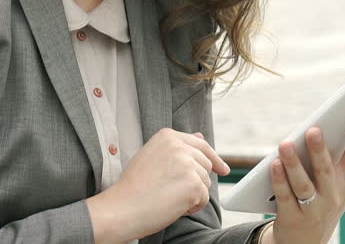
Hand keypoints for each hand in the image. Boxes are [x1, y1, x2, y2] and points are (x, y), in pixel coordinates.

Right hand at [86, 128, 229, 243]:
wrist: (121, 208)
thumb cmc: (134, 186)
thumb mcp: (153, 157)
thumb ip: (177, 146)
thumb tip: (202, 137)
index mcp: (167, 135)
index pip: (200, 144)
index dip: (213, 158)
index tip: (222, 169)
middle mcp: (179, 146)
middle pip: (205, 164)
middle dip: (196, 181)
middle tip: (173, 192)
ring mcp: (188, 164)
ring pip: (205, 182)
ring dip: (192, 195)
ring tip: (168, 198)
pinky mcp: (193, 184)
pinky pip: (203, 198)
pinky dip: (192, 207)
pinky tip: (173, 207)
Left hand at [263, 105, 344, 243]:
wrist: (308, 240)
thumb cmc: (328, 198)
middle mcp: (333, 196)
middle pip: (326, 170)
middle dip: (320, 150)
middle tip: (313, 129)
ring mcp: (314, 209)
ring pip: (303, 185)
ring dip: (294, 164)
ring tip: (285, 144)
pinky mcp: (293, 218)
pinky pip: (285, 197)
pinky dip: (279, 180)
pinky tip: (273, 164)